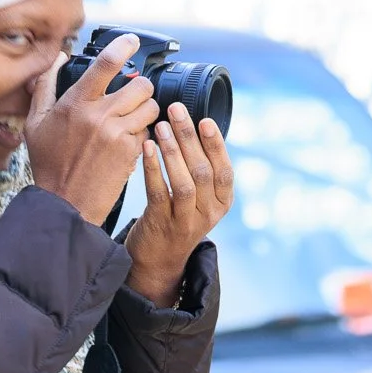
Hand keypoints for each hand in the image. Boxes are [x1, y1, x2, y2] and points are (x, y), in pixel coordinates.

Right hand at [25, 34, 159, 224]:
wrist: (64, 203)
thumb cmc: (49, 165)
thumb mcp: (35, 124)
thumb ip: (45, 87)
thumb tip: (56, 58)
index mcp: (75, 103)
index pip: (106, 64)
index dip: (123, 46)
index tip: (132, 41)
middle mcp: (98, 115)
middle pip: (140, 84)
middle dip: (140, 88)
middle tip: (131, 97)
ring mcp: (117, 134)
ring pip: (150, 107)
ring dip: (145, 110)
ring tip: (131, 119)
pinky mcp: (130, 153)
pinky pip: (148, 132)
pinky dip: (141, 134)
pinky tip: (126, 142)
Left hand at [124, 103, 233, 307]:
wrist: (158, 261)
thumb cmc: (176, 216)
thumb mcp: (199, 198)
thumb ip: (200, 169)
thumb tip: (192, 124)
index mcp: (222, 202)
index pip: (224, 170)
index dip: (215, 144)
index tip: (204, 119)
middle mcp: (208, 213)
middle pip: (203, 171)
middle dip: (190, 138)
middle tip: (176, 110)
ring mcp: (186, 221)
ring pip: (184, 183)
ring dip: (172, 151)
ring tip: (161, 127)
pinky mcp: (162, 225)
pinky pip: (158, 193)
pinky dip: (153, 168)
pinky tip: (147, 148)